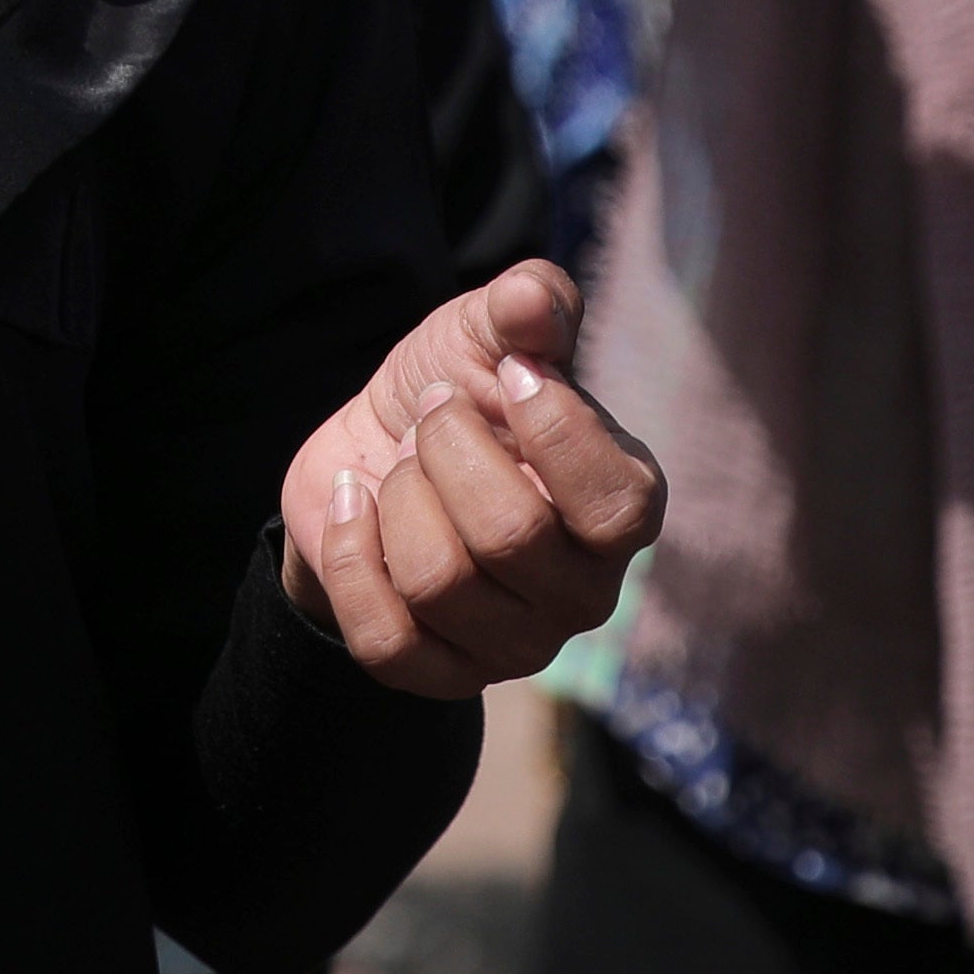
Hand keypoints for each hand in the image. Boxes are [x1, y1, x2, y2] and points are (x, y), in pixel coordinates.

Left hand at [275, 257, 660, 694]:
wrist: (368, 453)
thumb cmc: (449, 391)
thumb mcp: (483, 332)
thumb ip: (524, 304)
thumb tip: (533, 299)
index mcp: (623, 509)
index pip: (616, 505)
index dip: (550, 429)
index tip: (505, 372)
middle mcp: (585, 592)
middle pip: (509, 536)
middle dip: (444, 449)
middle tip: (431, 420)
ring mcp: (517, 645)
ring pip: (439, 582)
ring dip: (397, 498)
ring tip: (400, 469)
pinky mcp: (442, 675)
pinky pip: (385, 636)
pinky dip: (350, 554)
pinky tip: (354, 508)